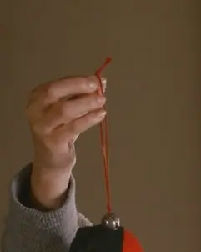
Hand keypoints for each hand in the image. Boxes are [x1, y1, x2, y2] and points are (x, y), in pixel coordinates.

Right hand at [25, 75, 106, 209]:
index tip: (94, 79)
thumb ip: (81, 96)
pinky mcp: (53, 141)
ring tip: (102, 101)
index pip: (55, 85)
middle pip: (54, 93)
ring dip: (86, 103)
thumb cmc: (60, 129)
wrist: (51, 158)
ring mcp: (42, 126)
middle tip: (97, 87)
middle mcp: (34, 110)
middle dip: (77, 87)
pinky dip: (89, 119)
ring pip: (64, 110)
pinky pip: (73, 127)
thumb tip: (101, 82)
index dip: (76, 80)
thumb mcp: (68, 110)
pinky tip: (101, 114)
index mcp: (36, 98)